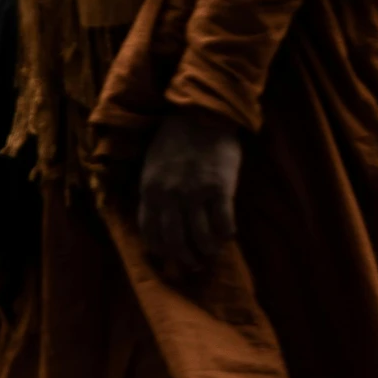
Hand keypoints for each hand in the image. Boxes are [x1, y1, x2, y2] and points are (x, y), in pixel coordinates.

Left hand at [137, 109, 243, 287]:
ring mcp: (195, 193)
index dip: (159, 250)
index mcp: (150, 190)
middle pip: (176, 241)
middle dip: (184, 258)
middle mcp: (170, 196)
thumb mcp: (152, 164)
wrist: (200, 113)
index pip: (150, 232)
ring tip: (212, 252)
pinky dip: (226, 234)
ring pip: (201, 237)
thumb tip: (158, 216)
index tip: (168, 257)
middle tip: (193, 264)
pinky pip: (224, 223)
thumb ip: (154, 190)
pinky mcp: (220, 188)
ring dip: (207, 250)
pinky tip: (228, 235)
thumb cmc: (175, 137)